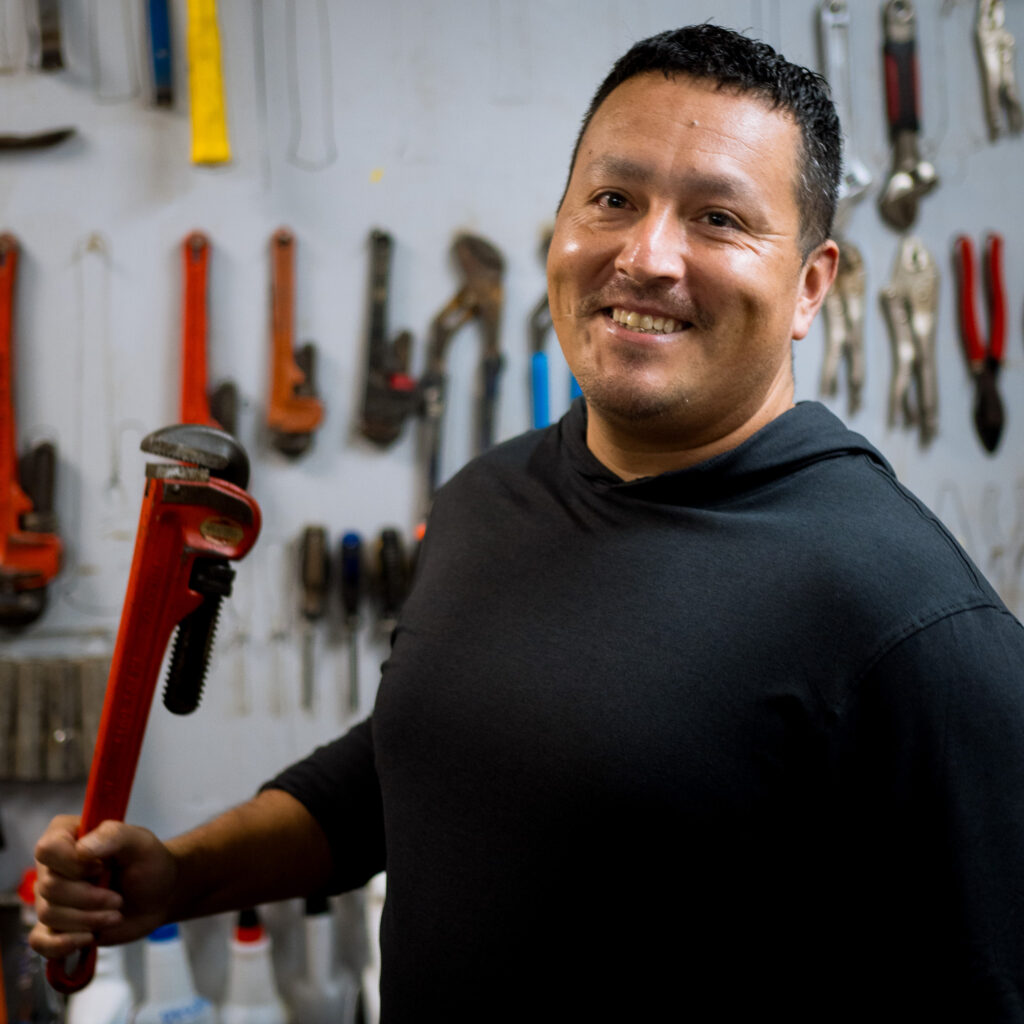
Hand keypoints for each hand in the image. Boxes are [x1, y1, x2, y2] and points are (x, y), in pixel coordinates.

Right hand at [30, 815, 178, 958]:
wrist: (158, 896)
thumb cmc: (148, 863)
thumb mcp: (140, 842)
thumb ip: (114, 835)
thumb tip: (82, 849)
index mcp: (67, 836)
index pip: (47, 849)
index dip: (72, 864)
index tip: (101, 867)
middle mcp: (53, 866)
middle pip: (49, 888)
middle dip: (89, 898)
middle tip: (118, 899)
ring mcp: (52, 898)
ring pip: (48, 915)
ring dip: (87, 920)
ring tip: (115, 914)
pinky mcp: (56, 926)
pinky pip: (40, 942)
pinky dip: (62, 944)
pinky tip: (88, 938)